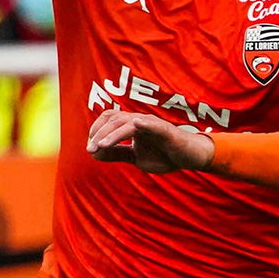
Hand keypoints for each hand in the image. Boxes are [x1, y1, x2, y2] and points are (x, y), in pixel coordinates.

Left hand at [86, 109, 215, 174]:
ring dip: (113, 134)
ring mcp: (153, 124)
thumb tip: (94, 153)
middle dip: (99, 134)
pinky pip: (154, 125)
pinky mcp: (167, 131)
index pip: (108, 119)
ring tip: (102, 146)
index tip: (90, 147)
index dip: (96, 130)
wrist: (188, 158)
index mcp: (131, 125)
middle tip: (90, 149)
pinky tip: (136, 124)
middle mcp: (140, 121)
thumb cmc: (162, 154)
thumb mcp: (134, 157)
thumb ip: (115, 153)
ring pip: (128, 123)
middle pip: (114, 119)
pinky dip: (144, 124)